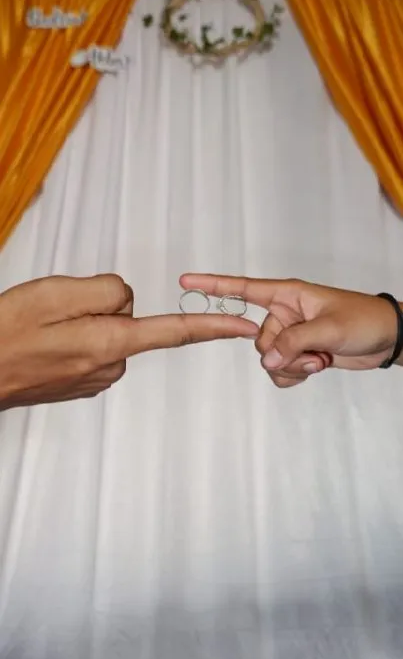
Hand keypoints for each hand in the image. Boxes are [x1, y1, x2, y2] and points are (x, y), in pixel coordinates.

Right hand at [0, 274, 258, 408]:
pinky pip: (94, 344)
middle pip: (130, 318)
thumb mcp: (55, 295)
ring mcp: (96, 378)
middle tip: (57, 311)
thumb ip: (105, 291)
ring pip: (109, 330)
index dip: (212, 325)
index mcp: (110, 343)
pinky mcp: (82, 382)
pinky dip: (76, 336)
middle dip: (103, 305)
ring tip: (46, 327)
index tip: (242, 325)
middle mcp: (111, 366)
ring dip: (85, 321)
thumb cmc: (7, 335)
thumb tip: (126, 298)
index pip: (175, 333)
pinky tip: (47, 340)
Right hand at [180, 274, 399, 387]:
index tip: (186, 282)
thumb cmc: (364, 320)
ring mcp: (291, 335)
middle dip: (282, 353)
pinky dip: (294, 375)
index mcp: (287, 295)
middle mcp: (284, 313)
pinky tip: (315, 368)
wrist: (387, 339)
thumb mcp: (328, 329)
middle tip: (312, 352)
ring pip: (269, 359)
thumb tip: (268, 360)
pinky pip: (280, 371)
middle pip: (258, 340)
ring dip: (292, 366)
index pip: (243, 289)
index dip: (213, 286)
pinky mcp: (299, 354)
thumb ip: (294, 342)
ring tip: (319, 359)